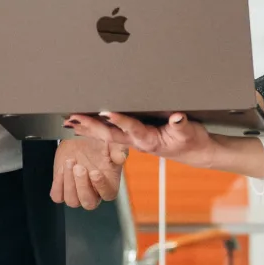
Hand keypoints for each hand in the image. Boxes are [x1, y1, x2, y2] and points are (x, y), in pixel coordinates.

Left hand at [51, 137, 127, 208]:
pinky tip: (62, 168)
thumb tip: (120, 158)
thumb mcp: (113, 142)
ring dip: (69, 183)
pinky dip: (58, 184)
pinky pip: (57, 196)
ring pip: (72, 201)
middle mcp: (94, 192)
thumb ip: (118, 150)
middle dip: (82, 186)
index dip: (101, 186)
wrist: (80, 138)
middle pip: (89, 203)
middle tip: (79, 167)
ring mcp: (77, 192)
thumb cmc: (98, 143)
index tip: (95, 172)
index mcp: (110, 184)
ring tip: (70, 162)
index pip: (108, 194)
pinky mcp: (62, 188)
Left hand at [66, 111, 218, 169]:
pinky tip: (82, 127)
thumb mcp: (190, 132)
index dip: (119, 120)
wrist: (193, 152)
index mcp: (149, 139)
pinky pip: (110, 134)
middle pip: (110, 134)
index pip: (131, 128)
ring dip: (88, 128)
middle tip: (74, 118)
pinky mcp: (132, 138)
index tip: (106, 112)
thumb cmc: (191, 141)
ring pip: (106, 134)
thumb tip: (177, 117)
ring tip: (70, 121)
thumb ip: (181, 124)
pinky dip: (95, 130)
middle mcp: (137, 141)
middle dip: (91, 126)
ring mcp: (133, 141)